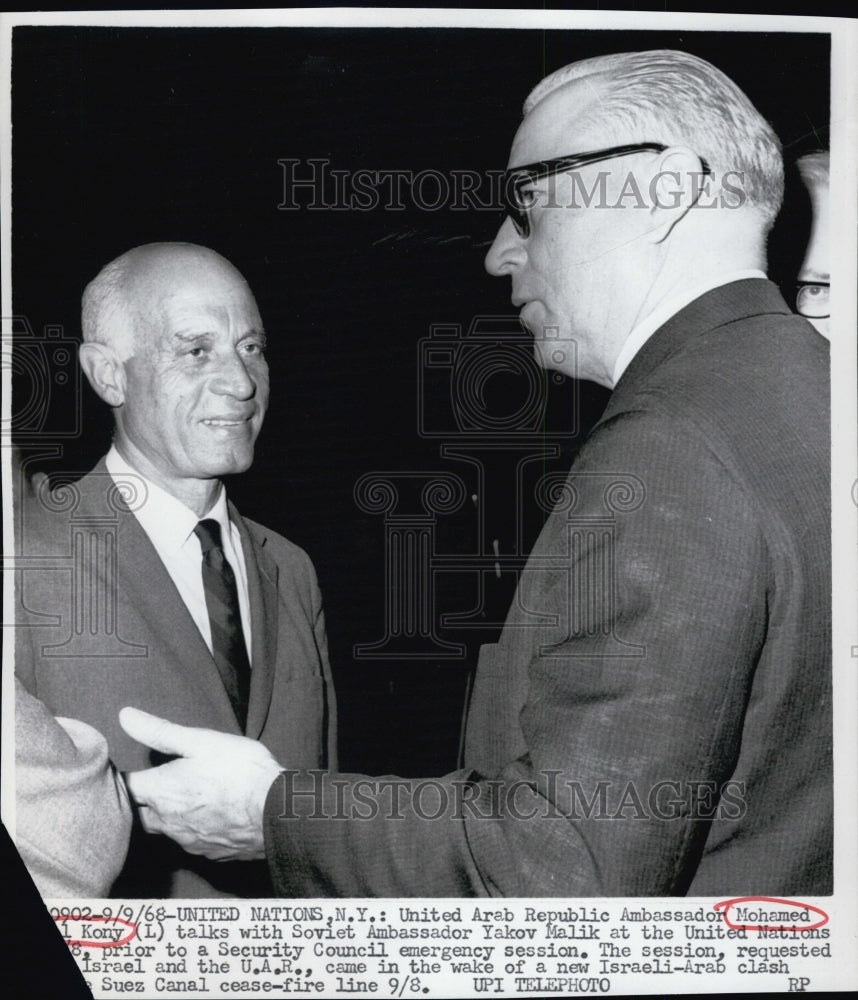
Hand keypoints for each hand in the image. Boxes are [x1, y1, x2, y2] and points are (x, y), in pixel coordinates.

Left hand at [119, 708, 282, 860]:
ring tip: (185, 799)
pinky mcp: (208, 854)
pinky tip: (209, 817)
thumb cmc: (240, 772)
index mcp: (161, 792)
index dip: (123, 777)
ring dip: (167, 816)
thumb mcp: (201, 741)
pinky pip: (190, 842)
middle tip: (153, 785)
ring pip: (165, 830)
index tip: (128, 770)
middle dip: (141, 802)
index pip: (125, 787)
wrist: (277, 812)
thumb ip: (160, 731)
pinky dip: (193, 829)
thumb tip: (125, 717)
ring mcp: (187, 842)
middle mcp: (167, 822)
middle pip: (138, 815)